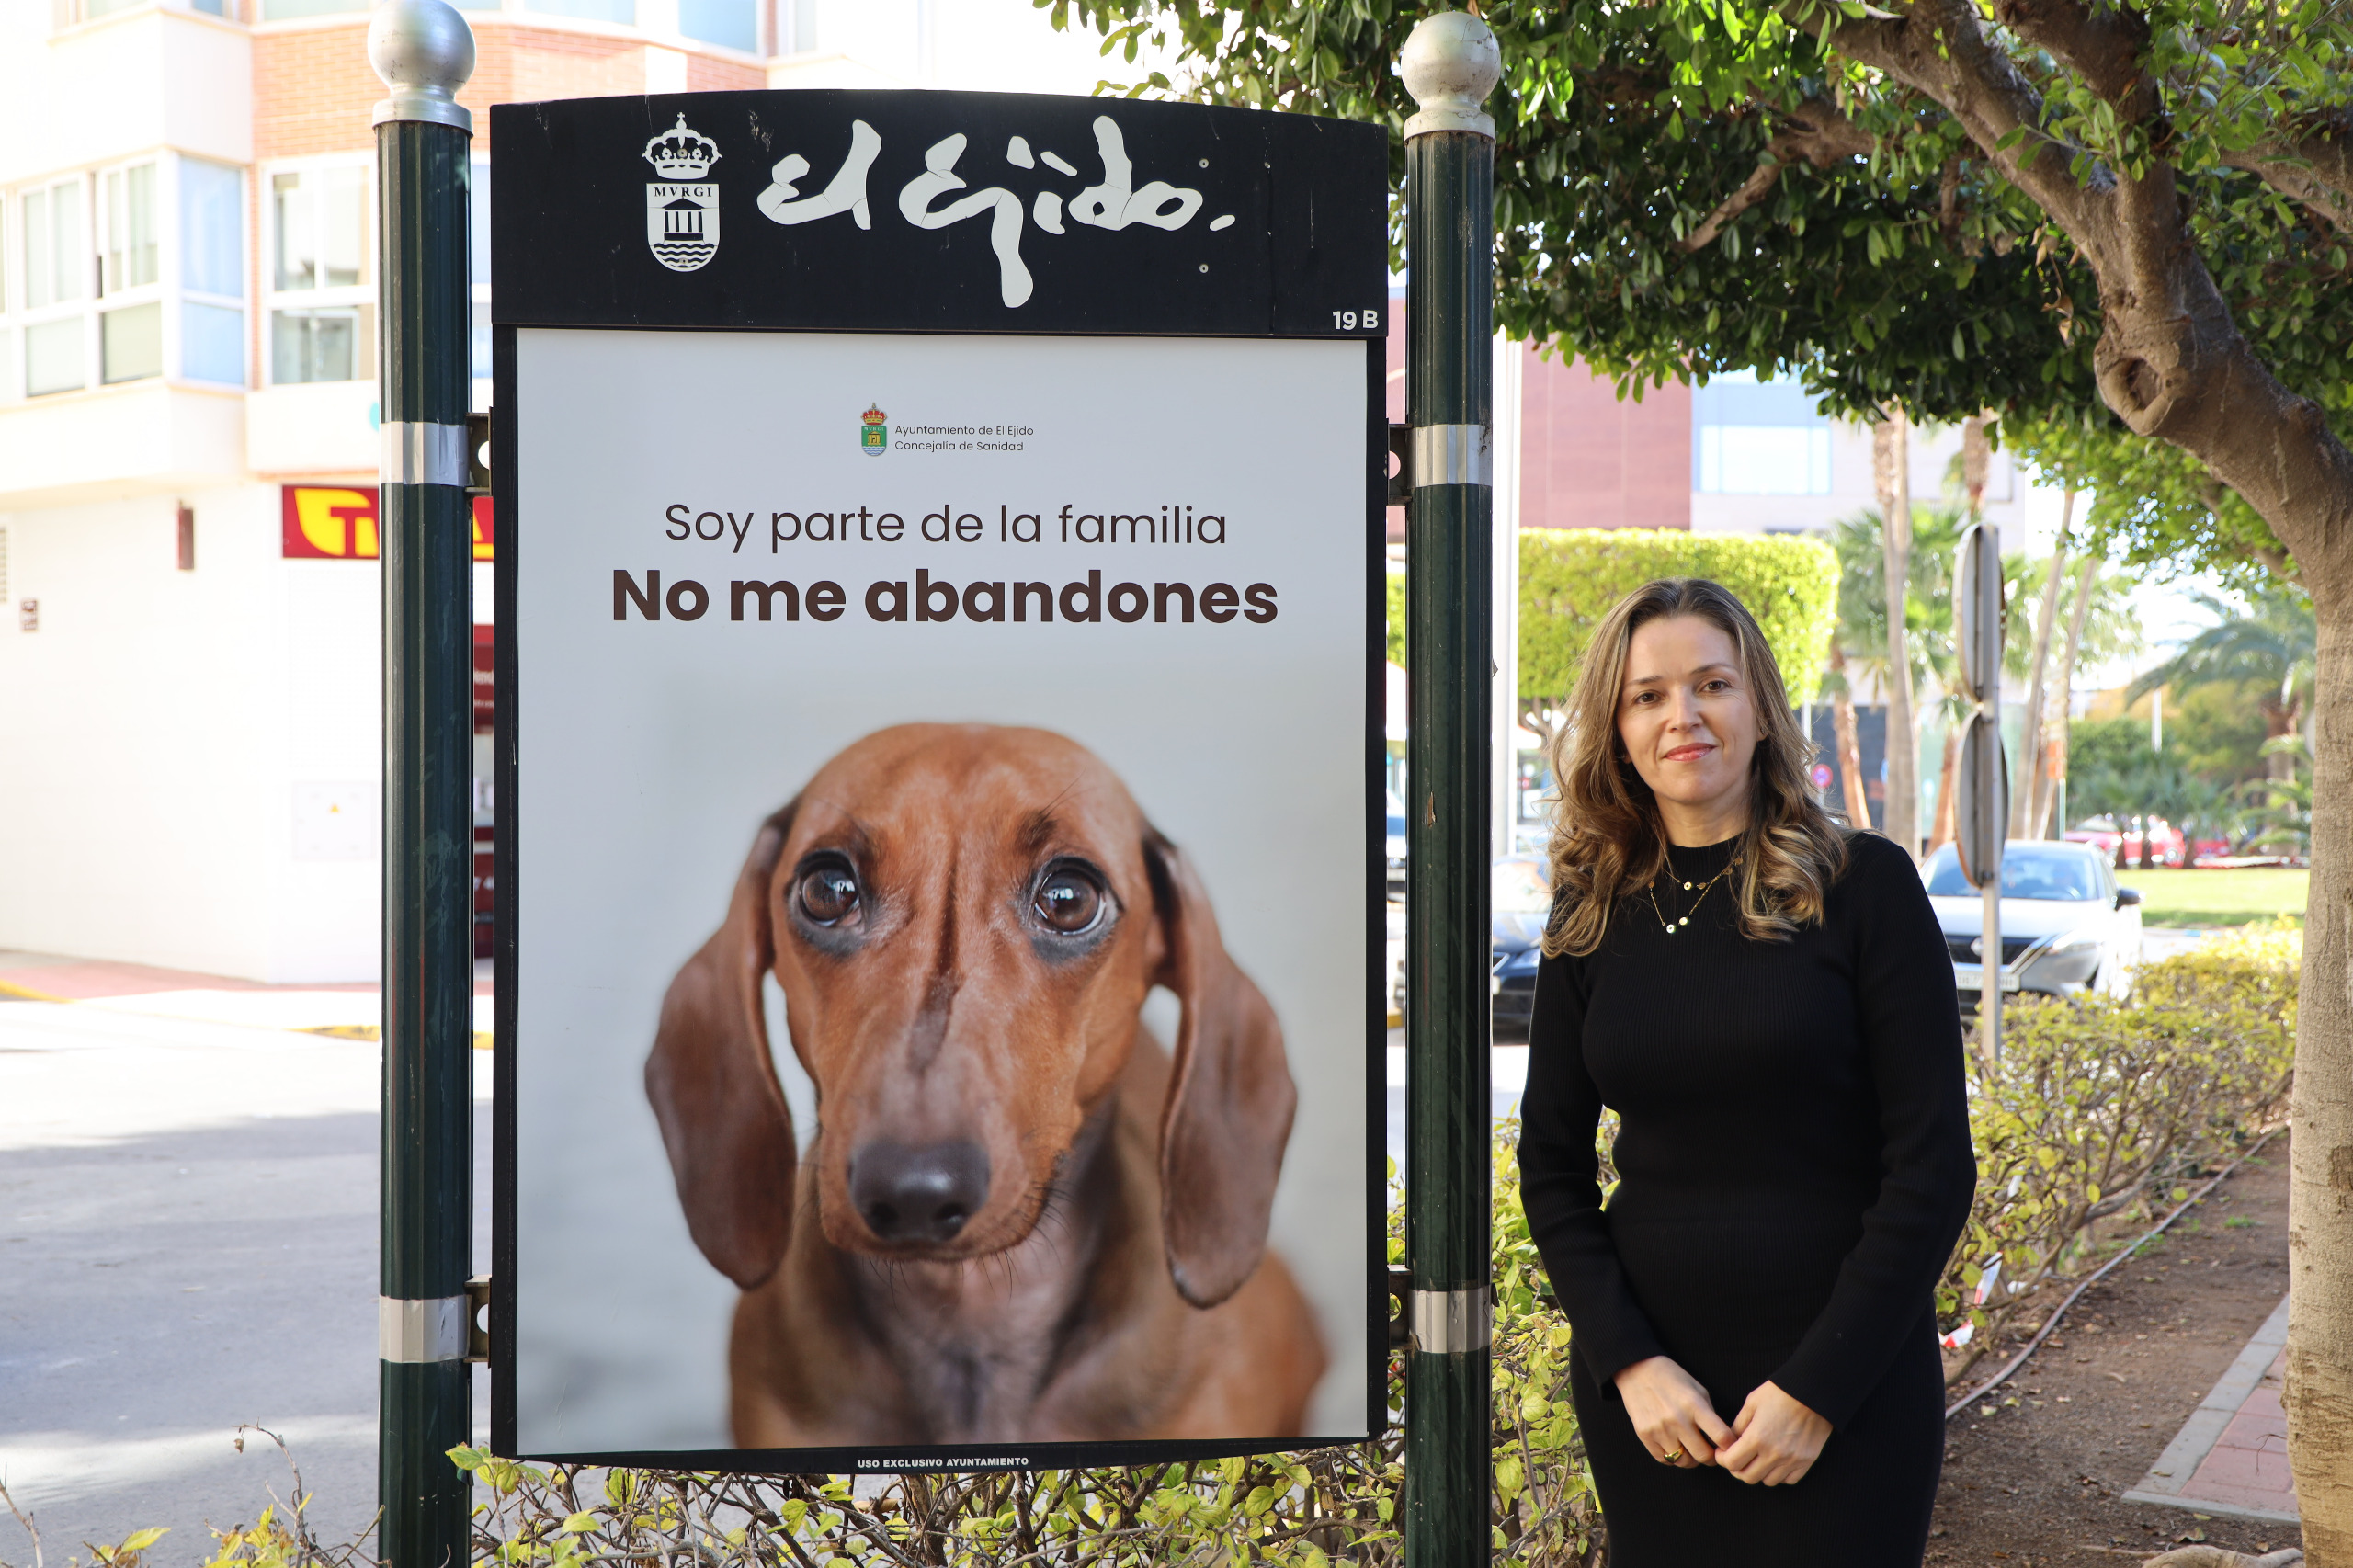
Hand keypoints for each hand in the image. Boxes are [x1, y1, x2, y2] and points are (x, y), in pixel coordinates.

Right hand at [1612, 1355, 1733, 1468]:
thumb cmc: (1672, 1379)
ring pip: (1683, 1461)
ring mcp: (1659, 1429)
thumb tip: (1721, 1441)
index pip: (1721, 1437)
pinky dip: (1672, 1457)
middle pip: (1703, 1456)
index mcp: (1694, 1405)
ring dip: (1690, 1459)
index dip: (1730, 1447)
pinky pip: (1664, 1459)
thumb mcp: (1697, 1389)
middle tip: (1709, 1453)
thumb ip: (1710, 1415)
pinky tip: (1673, 1445)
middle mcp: (1677, 1419)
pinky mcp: (1644, 1435)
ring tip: (1689, 1449)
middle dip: (1710, 1458)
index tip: (1729, 1447)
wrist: (1637, 1370)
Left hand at [1718, 1380, 1830, 1485]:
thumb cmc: (1780, 1393)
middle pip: (1748, 1477)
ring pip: (1768, 1481)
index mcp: (1757, 1438)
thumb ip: (1738, 1426)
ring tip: (1757, 1459)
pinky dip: (1779, 1474)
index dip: (1722, 1459)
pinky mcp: (1807, 1461)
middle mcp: (1774, 1454)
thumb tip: (1729, 1442)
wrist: (1814, 1391)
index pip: (1731, 1463)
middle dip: (1737, 1468)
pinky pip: (1788, 1480)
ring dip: (1758, 1472)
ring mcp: (1792, 1460)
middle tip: (1737, 1457)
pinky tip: (1776, 1462)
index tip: (1723, 1453)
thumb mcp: (1752, 1403)